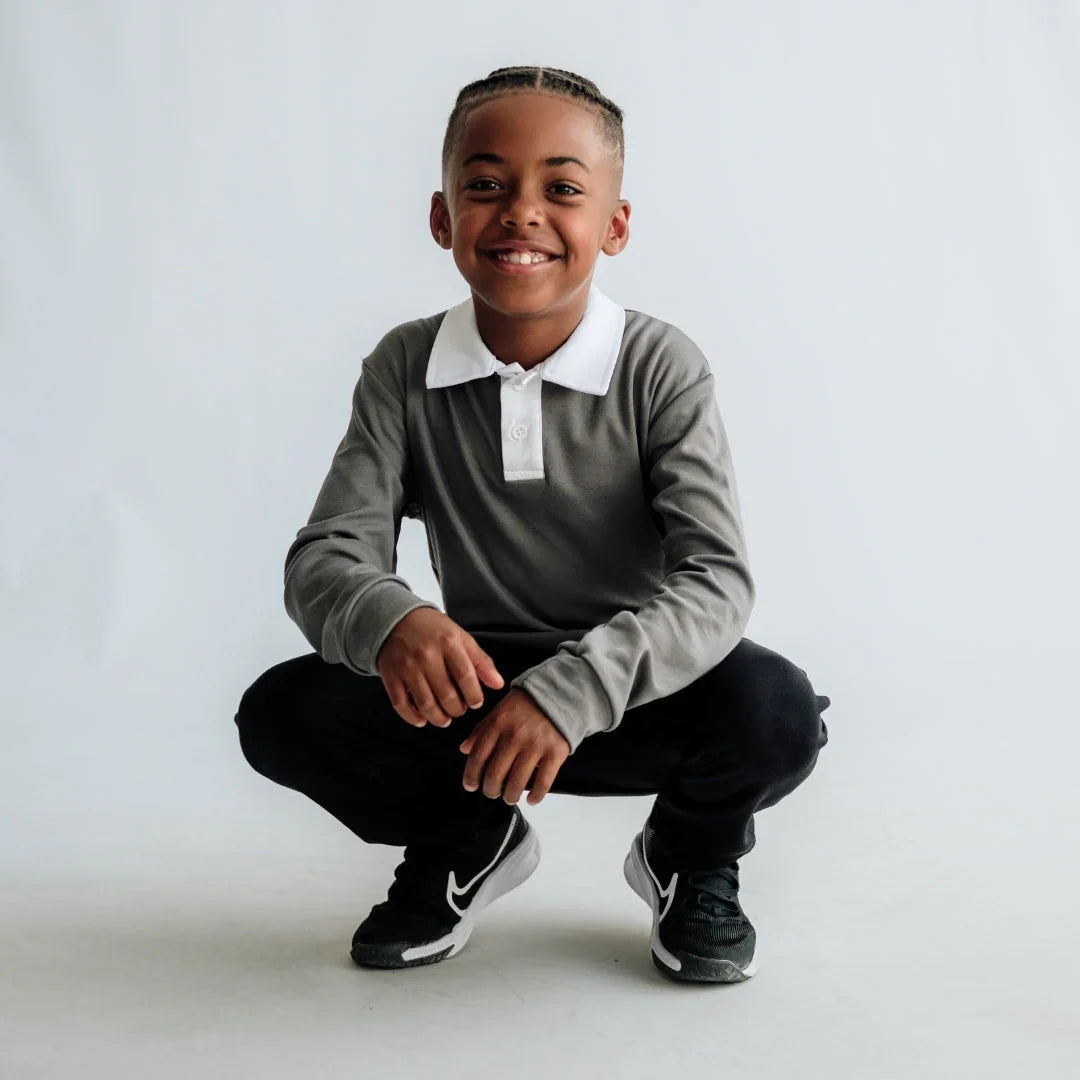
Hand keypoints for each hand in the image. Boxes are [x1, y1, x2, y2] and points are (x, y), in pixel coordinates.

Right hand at [376, 608, 503, 728]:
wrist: (396, 619)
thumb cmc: (433, 630)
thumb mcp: (461, 637)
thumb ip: (481, 661)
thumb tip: (499, 684)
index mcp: (448, 643)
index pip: (466, 677)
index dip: (474, 696)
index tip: (476, 703)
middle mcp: (427, 655)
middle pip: (447, 695)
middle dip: (457, 710)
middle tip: (459, 710)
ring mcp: (407, 667)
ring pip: (426, 704)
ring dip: (439, 719)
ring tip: (445, 719)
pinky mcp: (391, 676)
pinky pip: (401, 705)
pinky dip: (413, 718)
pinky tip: (423, 719)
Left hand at [459, 687, 569, 805]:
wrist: (560, 693)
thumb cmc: (527, 704)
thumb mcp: (499, 710)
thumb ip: (481, 730)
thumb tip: (464, 749)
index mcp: (498, 724)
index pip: (478, 757)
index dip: (471, 776)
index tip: (471, 786)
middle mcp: (515, 736)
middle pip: (495, 775)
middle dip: (490, 790)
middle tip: (492, 792)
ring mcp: (535, 746)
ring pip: (516, 783)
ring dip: (510, 796)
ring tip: (510, 797)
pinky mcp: (555, 753)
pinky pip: (543, 782)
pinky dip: (536, 796)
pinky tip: (531, 799)